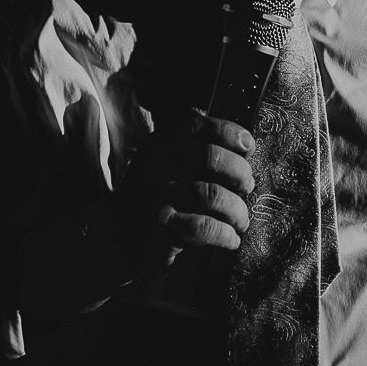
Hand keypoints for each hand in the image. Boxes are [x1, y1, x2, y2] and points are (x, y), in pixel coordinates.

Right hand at [118, 109, 255, 275]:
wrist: (119, 241)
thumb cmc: (159, 202)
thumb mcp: (172, 168)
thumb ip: (202, 155)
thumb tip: (245, 150)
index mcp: (160, 144)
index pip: (195, 124)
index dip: (227, 131)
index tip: (247, 145)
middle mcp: (156, 165)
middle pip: (208, 156)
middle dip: (239, 172)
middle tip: (246, 187)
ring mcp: (156, 195)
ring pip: (211, 194)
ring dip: (237, 211)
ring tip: (240, 221)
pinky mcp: (160, 226)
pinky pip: (203, 227)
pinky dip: (225, 234)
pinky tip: (231, 239)